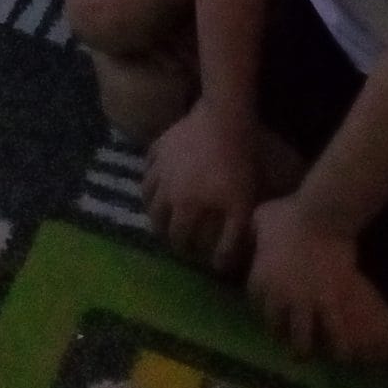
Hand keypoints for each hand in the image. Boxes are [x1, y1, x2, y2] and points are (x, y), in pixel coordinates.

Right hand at [145, 103, 256, 276]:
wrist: (225, 121)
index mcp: (182, 207)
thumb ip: (229, 240)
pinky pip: (148, 164)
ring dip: (151, 205)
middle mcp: (163, 189)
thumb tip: (217, 266)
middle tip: (171, 233)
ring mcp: (158, 165)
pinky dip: (150, 175)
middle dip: (163, 229)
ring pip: (146, 191)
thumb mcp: (240, 208)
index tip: (188, 251)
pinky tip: (158, 177)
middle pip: (156, 217)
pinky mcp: (159, 144)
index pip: (176, 236)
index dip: (182, 248)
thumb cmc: (235, 167)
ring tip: (160, 210)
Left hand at [247, 198, 387, 360]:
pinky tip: (341, 356)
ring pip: (301, 338)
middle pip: (274, 325)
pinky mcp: (329, 303)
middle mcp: (279, 296)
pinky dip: (338, 347)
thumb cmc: (290, 212)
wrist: (322, 216)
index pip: (255, 302)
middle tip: (285, 336)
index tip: (268, 307)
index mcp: (260, 277)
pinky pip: (333, 333)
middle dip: (279, 331)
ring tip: (306, 354)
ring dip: (302, 348)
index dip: (262, 305)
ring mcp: (305, 303)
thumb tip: (250, 238)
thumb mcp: (260, 218)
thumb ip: (252, 232)